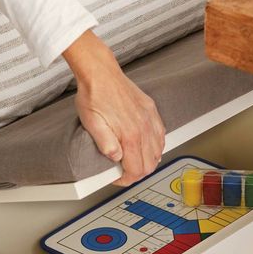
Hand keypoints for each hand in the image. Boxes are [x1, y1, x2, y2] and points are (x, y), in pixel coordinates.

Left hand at [63, 30, 165, 185]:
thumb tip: (115, 158)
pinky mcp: (151, 111)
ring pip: (158, 152)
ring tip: (134, 161)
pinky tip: (146, 146)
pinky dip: (156, 146)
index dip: (126, 180)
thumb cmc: (94, 96)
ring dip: (147, 161)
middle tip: (125, 172)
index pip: (136, 169)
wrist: (101, 73)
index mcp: (130, 135)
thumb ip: (105, 144)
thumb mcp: (91, 123)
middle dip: (137, 173)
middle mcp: (144, 128)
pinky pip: (161, 136)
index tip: (118, 177)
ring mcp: (150, 119)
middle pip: (150, 164)